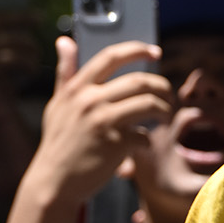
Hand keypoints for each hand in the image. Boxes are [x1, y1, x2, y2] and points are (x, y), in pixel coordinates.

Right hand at [22, 36, 172, 207]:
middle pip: (139, 81)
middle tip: (169, 97)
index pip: (111, 57)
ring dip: (164, 110)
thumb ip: (66, 73)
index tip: (155, 52)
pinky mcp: (115, 143)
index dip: (137, 50)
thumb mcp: (58, 104)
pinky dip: (148, 140)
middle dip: (162, 87)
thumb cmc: (59, 142)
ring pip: (149, 104)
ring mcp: (102, 121)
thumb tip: (65, 41)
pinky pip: (146, 135)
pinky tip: (142, 144)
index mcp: (77, 88)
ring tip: (164, 117)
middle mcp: (89, 100)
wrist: (54, 181)